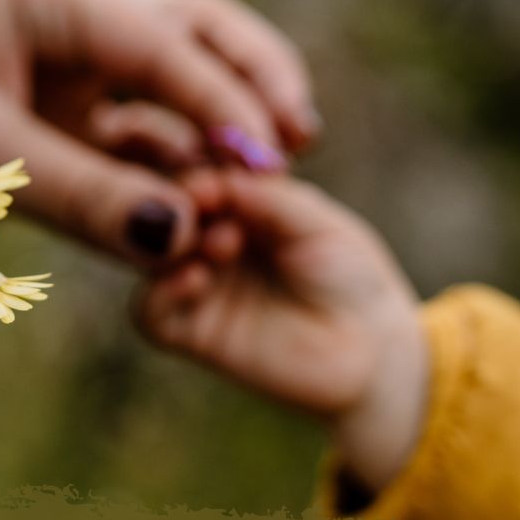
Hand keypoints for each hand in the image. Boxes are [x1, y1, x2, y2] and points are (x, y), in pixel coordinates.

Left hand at [0, 0, 318, 263]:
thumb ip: (82, 197)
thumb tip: (180, 239)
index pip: (155, 39)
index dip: (219, 99)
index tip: (270, 159)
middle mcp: (64, 8)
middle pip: (189, 26)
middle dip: (249, 77)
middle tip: (297, 141)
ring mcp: (69, 51)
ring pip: (177, 64)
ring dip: (225, 110)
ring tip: (276, 168)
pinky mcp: (68, 97)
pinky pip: (144, 114)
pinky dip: (180, 148)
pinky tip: (212, 192)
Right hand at [136, 171, 428, 494]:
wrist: (371, 352)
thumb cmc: (350, 276)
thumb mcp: (318, 223)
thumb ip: (268, 198)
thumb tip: (217, 176)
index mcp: (233, 201)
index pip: (193, 170)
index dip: (198, 168)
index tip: (215, 173)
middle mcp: (203, 237)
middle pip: (160, 207)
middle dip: (182, 201)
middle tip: (208, 202)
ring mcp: (193, 282)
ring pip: (148, 256)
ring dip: (174, 242)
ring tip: (222, 243)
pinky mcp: (189, 332)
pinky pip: (149, 312)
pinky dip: (162, 292)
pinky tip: (196, 279)